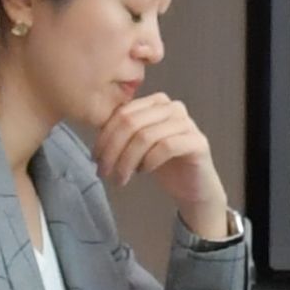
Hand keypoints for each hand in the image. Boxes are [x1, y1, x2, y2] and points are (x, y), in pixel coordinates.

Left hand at [96, 91, 228, 235]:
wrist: (192, 187)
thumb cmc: (161, 164)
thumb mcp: (135, 144)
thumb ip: (120, 132)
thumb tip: (92, 131)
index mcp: (155, 102)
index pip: (122, 113)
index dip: (104, 136)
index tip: (95, 159)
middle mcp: (173, 107)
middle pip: (131, 123)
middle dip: (112, 150)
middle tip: (104, 172)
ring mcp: (187, 123)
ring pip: (146, 136)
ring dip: (127, 161)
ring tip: (121, 178)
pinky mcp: (197, 141)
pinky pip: (166, 147)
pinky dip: (149, 161)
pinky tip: (144, 172)